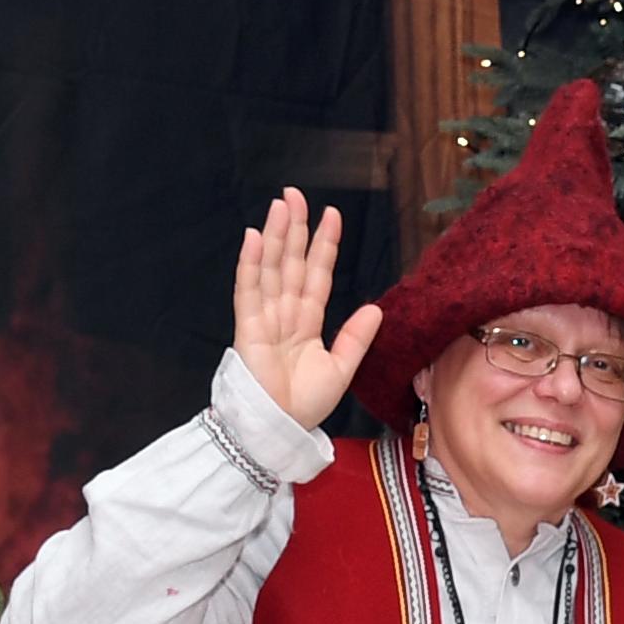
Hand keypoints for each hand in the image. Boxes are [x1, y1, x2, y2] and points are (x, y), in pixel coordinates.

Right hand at [233, 187, 385, 431]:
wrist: (280, 429)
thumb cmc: (305, 405)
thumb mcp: (342, 369)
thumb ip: (356, 338)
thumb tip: (375, 308)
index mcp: (307, 322)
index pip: (317, 274)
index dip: (324, 245)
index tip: (331, 215)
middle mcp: (285, 314)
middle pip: (292, 262)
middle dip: (295, 228)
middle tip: (296, 194)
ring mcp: (265, 318)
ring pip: (272, 268)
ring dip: (276, 236)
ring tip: (280, 205)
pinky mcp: (248, 328)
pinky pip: (249, 290)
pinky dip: (251, 264)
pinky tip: (256, 237)